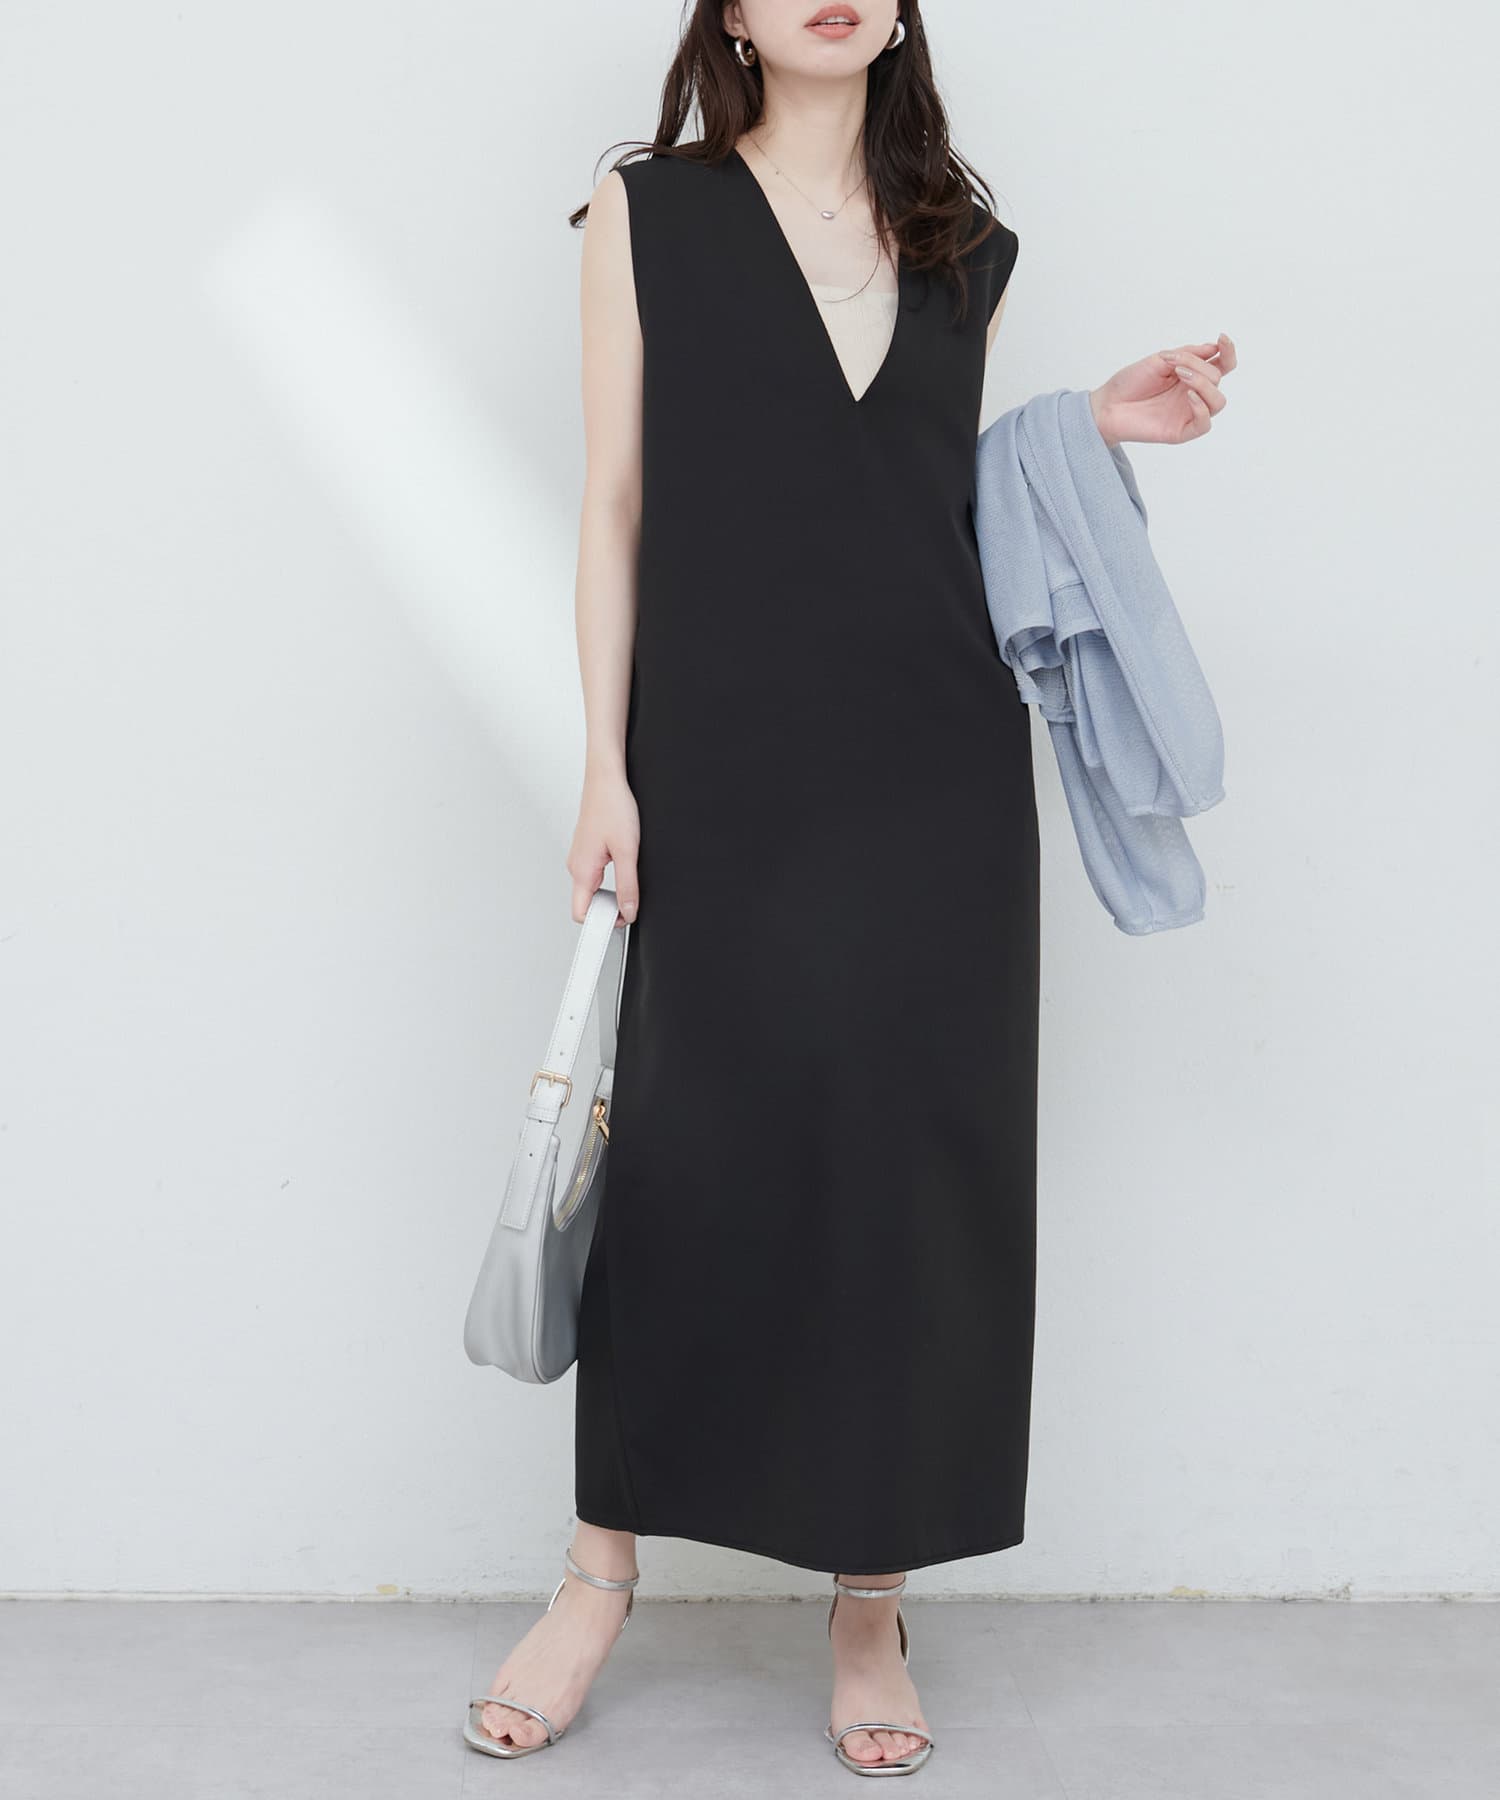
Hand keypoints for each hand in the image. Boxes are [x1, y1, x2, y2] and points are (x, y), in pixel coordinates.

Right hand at [567, 766, 640, 924]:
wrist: (606, 778)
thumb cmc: (612, 805)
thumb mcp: (628, 850)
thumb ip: (628, 885)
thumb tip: (629, 911)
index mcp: (582, 870)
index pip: (582, 914)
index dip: (602, 922)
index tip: (623, 919)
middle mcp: (576, 866)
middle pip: (588, 904)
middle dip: (610, 908)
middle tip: (633, 899)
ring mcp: (580, 858)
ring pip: (593, 889)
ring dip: (612, 891)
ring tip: (630, 876)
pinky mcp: (587, 850)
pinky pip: (595, 874)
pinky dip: (611, 877)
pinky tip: (624, 863)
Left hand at [1089, 333, 1235, 447]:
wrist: (1108, 404)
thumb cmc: (1131, 382)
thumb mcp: (1160, 360)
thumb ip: (1189, 354)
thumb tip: (1213, 348)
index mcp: (1192, 375)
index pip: (1222, 365)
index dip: (1228, 352)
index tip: (1222, 339)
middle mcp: (1194, 394)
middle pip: (1218, 379)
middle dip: (1201, 367)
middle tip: (1176, 366)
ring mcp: (1189, 413)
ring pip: (1218, 401)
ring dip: (1203, 384)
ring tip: (1180, 376)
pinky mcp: (1181, 431)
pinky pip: (1205, 424)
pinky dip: (1201, 408)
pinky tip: (1189, 396)